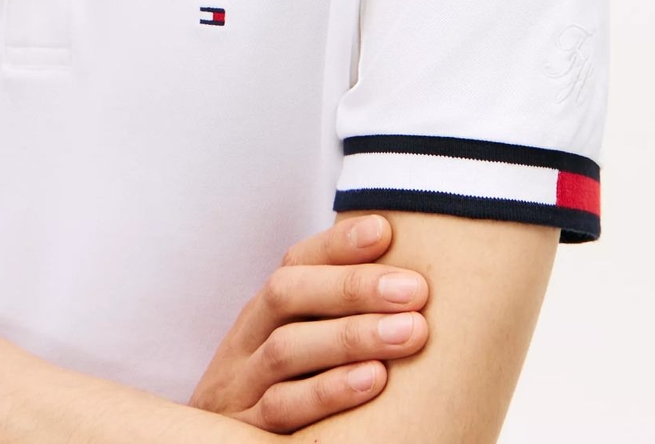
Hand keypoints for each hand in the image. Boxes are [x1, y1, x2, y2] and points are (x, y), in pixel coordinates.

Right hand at [189, 214, 428, 432]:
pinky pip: (282, 408)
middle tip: (415, 290)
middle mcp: (246, 340)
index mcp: (262, 311)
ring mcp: (240, 385)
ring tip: (409, 332)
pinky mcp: (245, 432)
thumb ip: (333, 313)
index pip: (295, 263)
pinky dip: (328, 391)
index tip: (384, 230)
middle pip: (286, 295)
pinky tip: (374, 381)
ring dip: (350, 336)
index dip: (337, 244)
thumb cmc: (282, 394)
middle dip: (352, 287)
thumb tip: (405, 269)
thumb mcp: (294, 344)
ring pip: (286, 350)